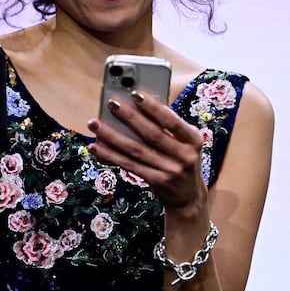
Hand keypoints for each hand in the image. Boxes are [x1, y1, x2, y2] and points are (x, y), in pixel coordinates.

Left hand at [88, 92, 207, 213]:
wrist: (189, 196)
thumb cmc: (183, 161)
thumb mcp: (186, 143)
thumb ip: (169, 127)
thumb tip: (138, 107)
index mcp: (194, 140)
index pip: (172, 121)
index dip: (154, 107)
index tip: (136, 94)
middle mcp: (184, 156)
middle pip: (152, 134)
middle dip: (130, 117)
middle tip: (112, 104)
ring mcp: (170, 171)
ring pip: (136, 150)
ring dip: (112, 136)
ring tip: (95, 124)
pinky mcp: (157, 182)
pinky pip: (129, 165)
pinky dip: (111, 155)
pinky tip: (96, 147)